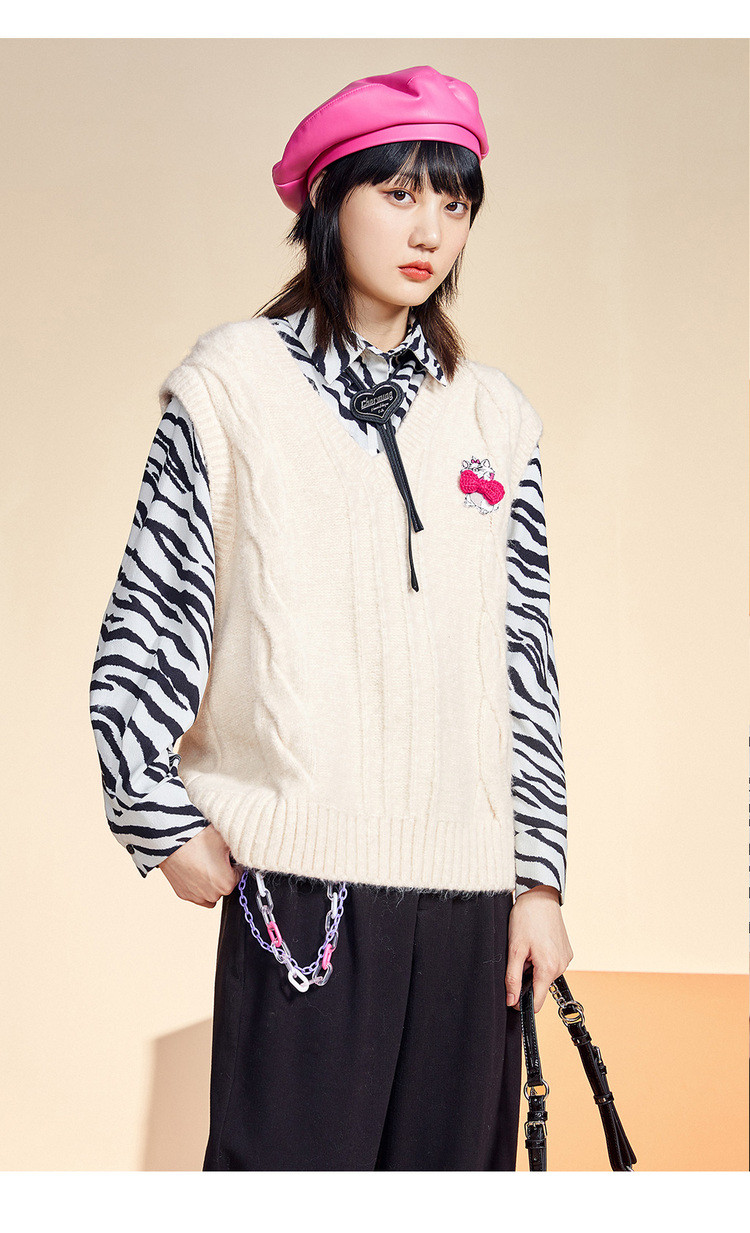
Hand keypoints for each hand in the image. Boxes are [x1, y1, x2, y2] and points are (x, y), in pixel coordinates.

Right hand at [159, 824, 242, 906]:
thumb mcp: (225, 840)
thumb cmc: (197, 839)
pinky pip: (196, 893)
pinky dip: (197, 884)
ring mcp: (196, 897)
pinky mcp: (183, 894)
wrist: (170, 840)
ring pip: (211, 892)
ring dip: (210, 882)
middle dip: (222, 873)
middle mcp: (212, 895)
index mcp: (227, 883)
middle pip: (224, 885)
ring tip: (203, 863)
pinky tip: (193, 868)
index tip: (226, 857)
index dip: (233, 864)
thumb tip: (242, 851)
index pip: (238, 875)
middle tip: (213, 857)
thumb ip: (238, 850)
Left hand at [505, 885, 572, 1013]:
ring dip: (534, 967)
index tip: (511, 996)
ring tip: (528, 947)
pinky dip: (542, 959)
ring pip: (545, 975)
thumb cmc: (526, 918)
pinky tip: (537, 944)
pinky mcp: (567, 952)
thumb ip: (512, 978)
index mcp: (549, 968)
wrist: (540, 896)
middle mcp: (561, 966)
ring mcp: (566, 959)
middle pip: (540, 986)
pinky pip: (552, 964)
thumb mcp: (514, 949)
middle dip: (527, 977)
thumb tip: (511, 1001)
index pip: (537, 1002)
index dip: (522, 1002)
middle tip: (519, 956)